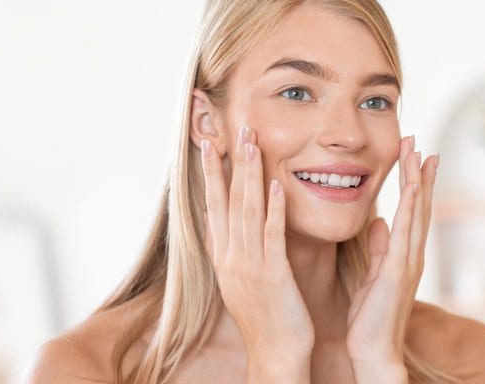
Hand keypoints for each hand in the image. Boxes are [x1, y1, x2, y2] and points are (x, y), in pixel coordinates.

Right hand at [200, 125, 312, 381]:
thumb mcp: (244, 279)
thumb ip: (237, 249)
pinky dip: (273, 210)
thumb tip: (228, 223)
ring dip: (248, 176)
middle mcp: (231, 258)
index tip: (208, 145)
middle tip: (230, 129)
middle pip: (225, 202)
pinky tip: (275, 185)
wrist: (275, 355)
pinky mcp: (273, 276)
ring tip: (250, 143)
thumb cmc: (267, 317)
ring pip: (247, 212)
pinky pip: (272, 236)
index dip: (210, 175)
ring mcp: (249, 266)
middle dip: (226, 164)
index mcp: (224, 258)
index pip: (213, 207)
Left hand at [345, 136, 438, 379]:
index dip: (413, 181)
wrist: (373, 351)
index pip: (411, 210)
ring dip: (417, 181)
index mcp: (403, 254)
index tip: (413, 154)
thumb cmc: (371, 319)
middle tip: (418, 141)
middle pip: (419, 205)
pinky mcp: (398, 271)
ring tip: (418, 152)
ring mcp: (408, 262)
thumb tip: (380, 223)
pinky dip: (410, 207)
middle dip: (419, 172)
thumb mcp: (372, 277)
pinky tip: (411, 187)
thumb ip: (378, 249)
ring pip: (416, 213)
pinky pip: (405, 233)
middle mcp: (411, 254)